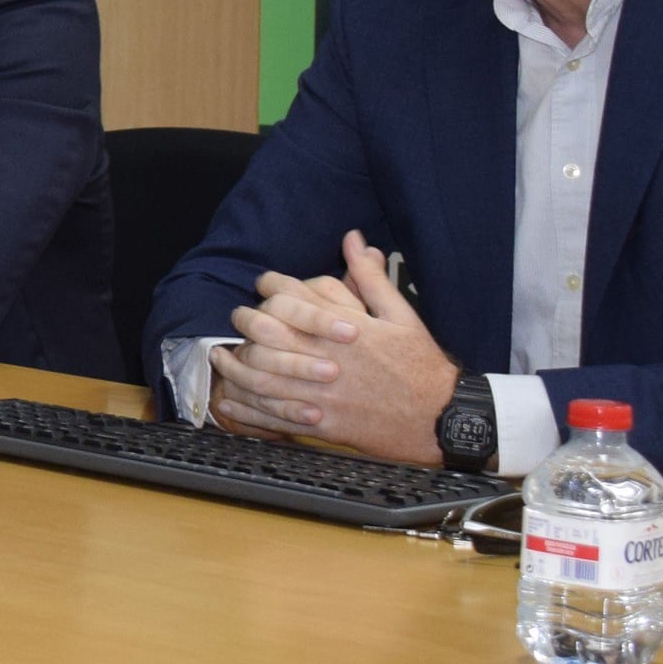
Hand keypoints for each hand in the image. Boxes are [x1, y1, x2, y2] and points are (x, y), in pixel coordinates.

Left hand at [211, 230, 457, 461]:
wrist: (441, 418)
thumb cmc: (422, 365)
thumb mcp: (401, 314)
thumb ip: (370, 277)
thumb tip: (354, 239)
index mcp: (345, 327)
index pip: (293, 297)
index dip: (271, 285)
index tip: (263, 284)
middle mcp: (328, 357)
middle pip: (269, 333)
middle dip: (246, 321)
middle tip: (237, 316)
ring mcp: (323, 393)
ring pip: (265, 376)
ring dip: (237, 365)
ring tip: (220, 357)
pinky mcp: (324, 424)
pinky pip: (276, 416)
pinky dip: (249, 409)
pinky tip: (231, 402)